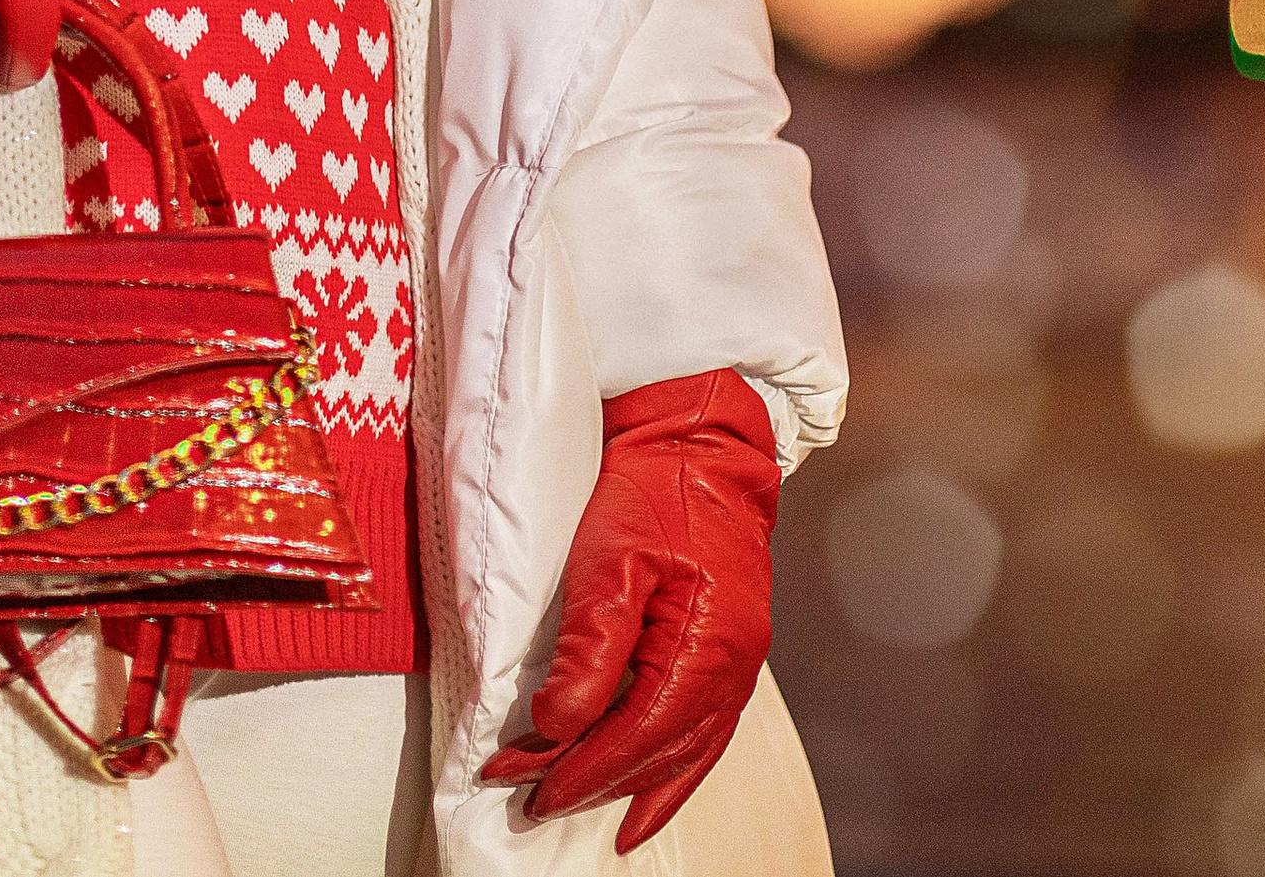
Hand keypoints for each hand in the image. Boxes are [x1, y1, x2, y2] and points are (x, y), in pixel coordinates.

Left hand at [481, 370, 777, 853]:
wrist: (701, 443)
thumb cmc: (655, 488)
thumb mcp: (610, 558)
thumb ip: (590, 648)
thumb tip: (558, 726)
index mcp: (709, 644)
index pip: (639, 734)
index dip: (581, 768)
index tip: (525, 785)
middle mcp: (734, 666)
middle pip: (660, 751)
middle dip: (594, 782)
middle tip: (531, 801)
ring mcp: (739, 663)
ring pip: (687, 752)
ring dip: (633, 786)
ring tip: (589, 820)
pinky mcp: (731, 651)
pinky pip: (703, 731)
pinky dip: (673, 767)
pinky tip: (648, 791)